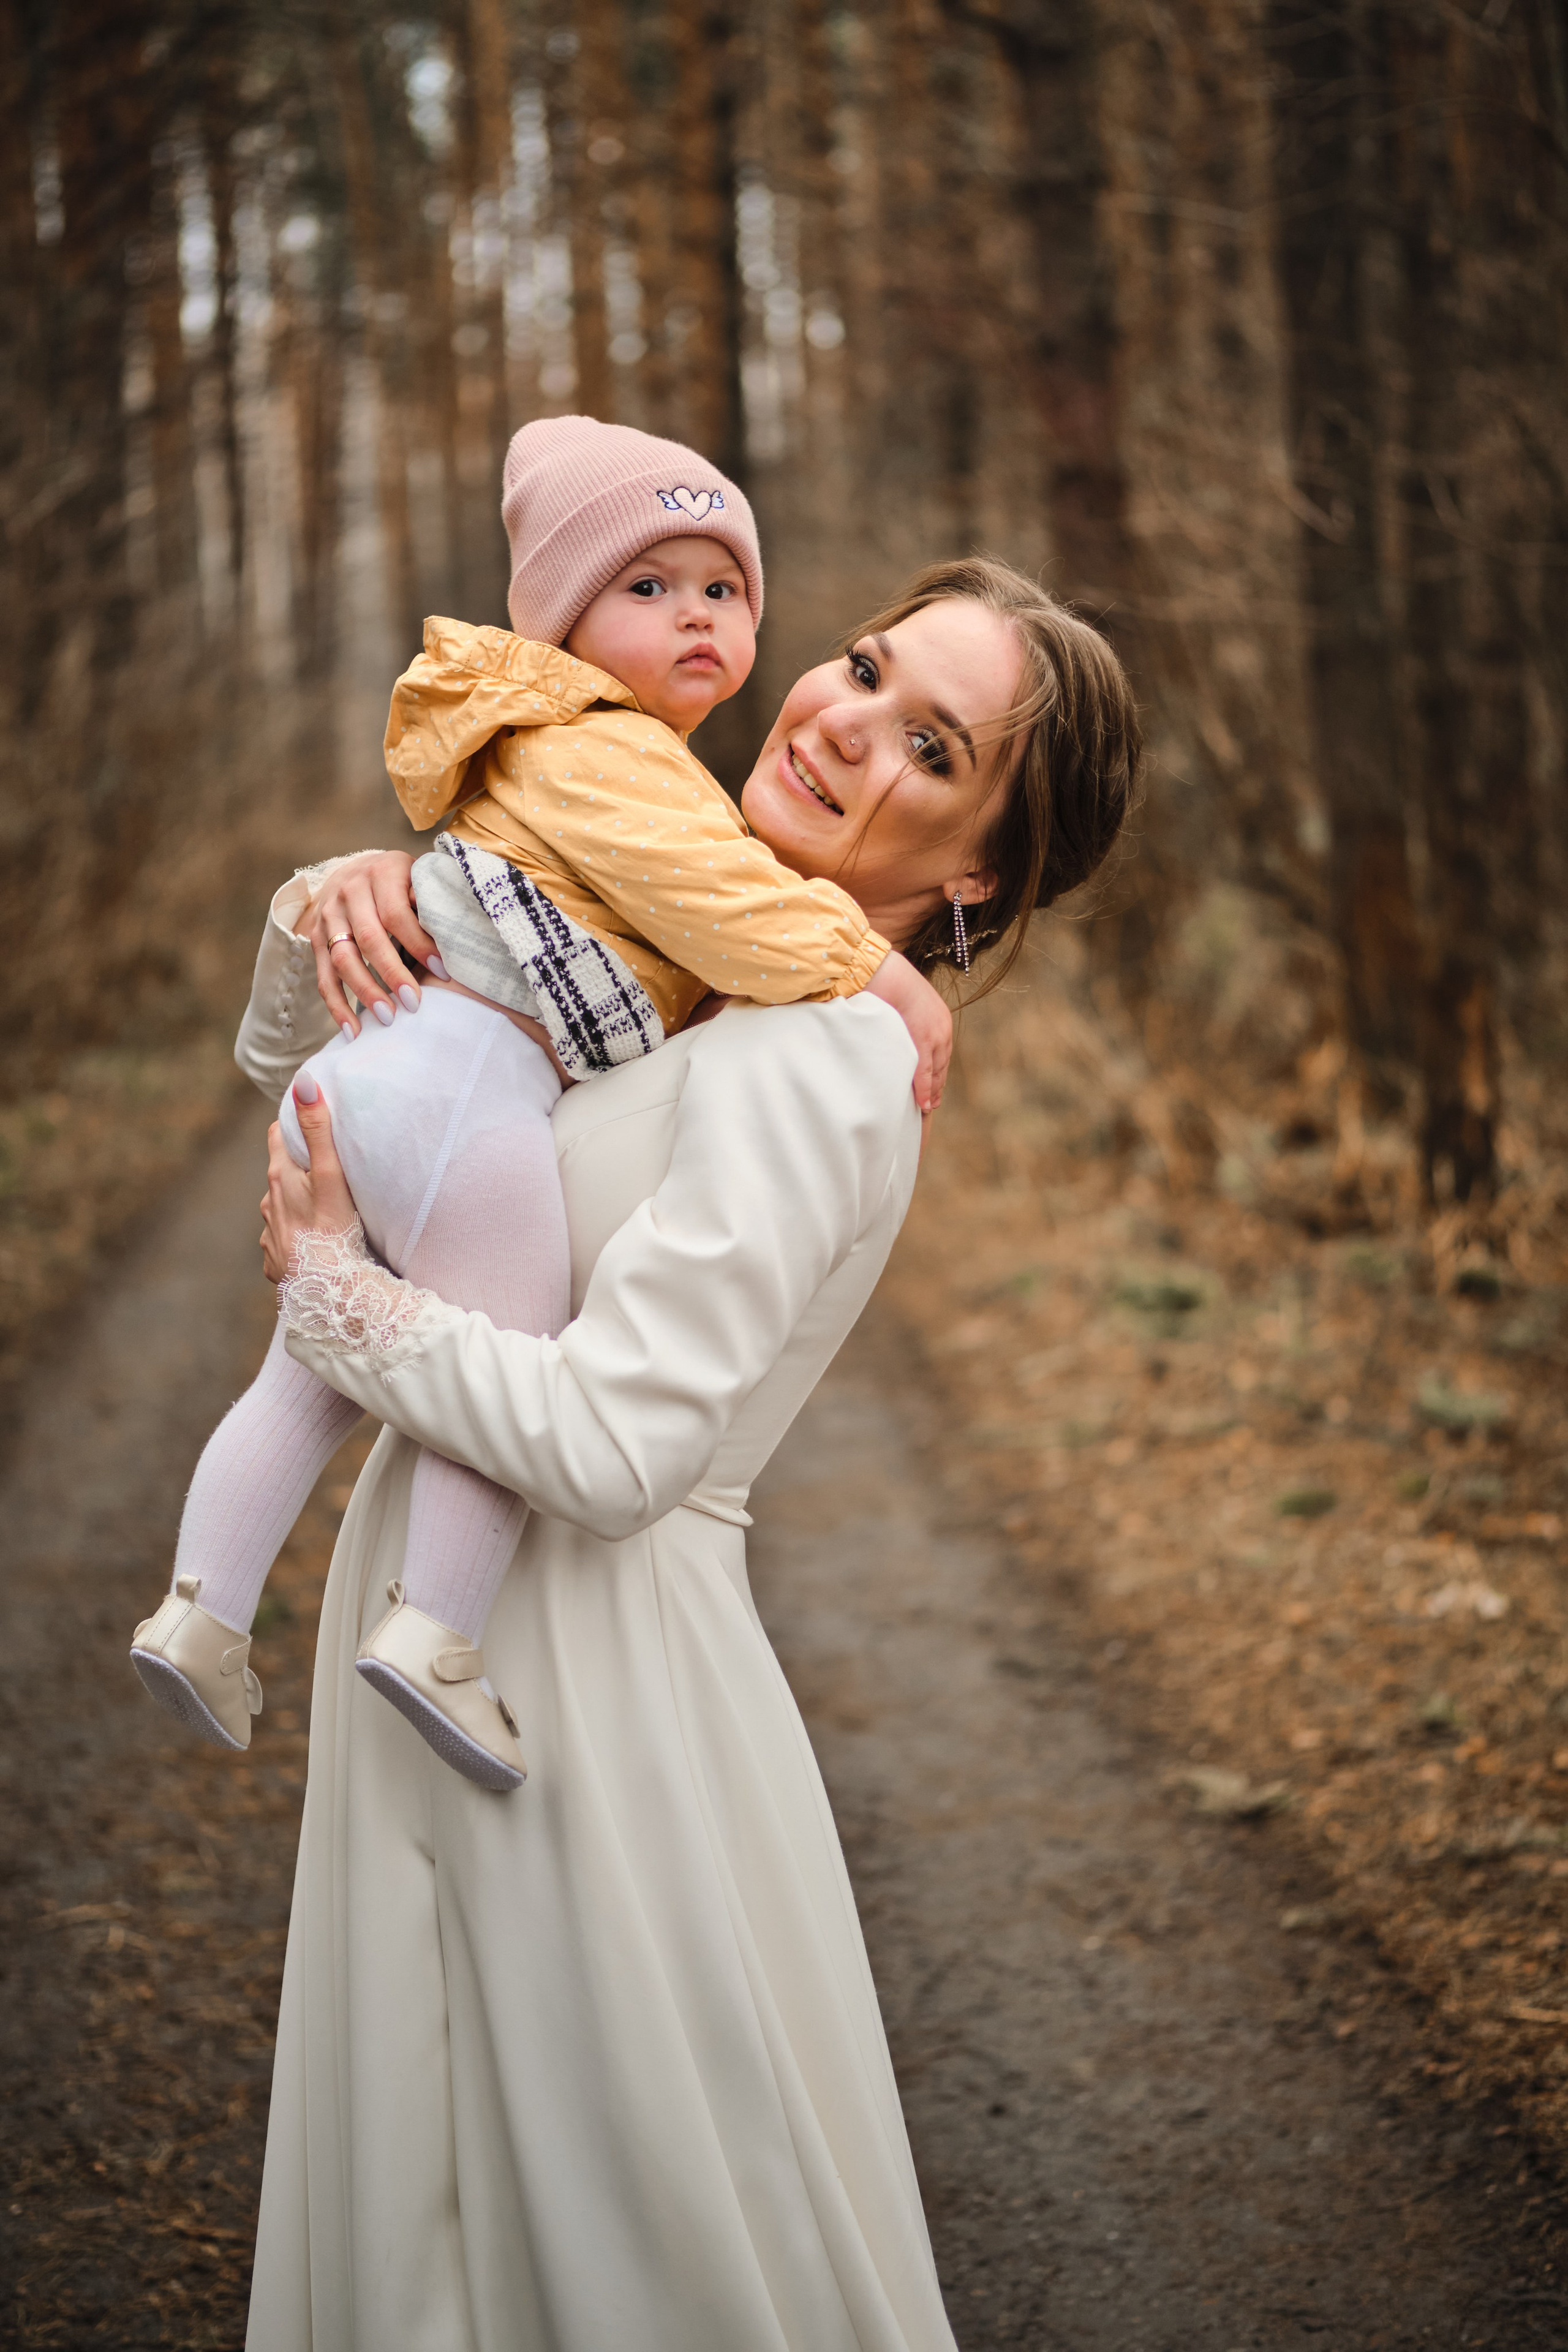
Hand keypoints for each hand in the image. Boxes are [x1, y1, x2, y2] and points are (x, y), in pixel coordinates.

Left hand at [260, 1079, 359, 1282]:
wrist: (327, 1294)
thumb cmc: (333, 1233)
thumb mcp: (331, 1177)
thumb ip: (318, 1130)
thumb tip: (304, 1083)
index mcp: (279, 1180)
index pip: (278, 1137)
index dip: (293, 1128)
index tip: (310, 1127)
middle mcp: (267, 1206)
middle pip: (280, 1175)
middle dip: (298, 1170)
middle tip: (326, 1172)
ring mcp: (269, 1237)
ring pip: (281, 1211)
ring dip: (297, 1208)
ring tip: (324, 1213)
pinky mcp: (275, 1264)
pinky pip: (284, 1244)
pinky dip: (297, 1241)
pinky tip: (316, 1247)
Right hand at [302, 850, 438, 1035]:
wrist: (354, 871)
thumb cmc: (401, 883)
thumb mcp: (418, 878)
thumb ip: (430, 902)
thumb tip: (455, 938)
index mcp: (381, 873)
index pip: (397, 914)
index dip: (419, 944)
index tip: (443, 972)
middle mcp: (348, 891)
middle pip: (368, 938)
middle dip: (391, 973)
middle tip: (413, 1004)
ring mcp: (328, 915)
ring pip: (342, 959)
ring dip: (364, 992)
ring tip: (387, 1019)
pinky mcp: (315, 938)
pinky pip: (323, 976)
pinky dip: (337, 1006)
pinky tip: (352, 1031)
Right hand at [865, 950, 952, 1113]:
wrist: (881, 970)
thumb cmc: (881, 982)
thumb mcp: (897, 1004)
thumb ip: (901, 1021)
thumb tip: (889, 1033)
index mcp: (937, 1019)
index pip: (940, 1055)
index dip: (936, 1075)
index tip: (932, 1092)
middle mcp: (941, 1029)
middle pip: (941, 1066)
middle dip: (936, 1087)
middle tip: (931, 1106)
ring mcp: (935, 1036)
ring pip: (936, 1073)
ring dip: (931, 1093)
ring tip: (926, 1110)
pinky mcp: (924, 1041)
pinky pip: (926, 1073)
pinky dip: (925, 1090)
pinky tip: (923, 1105)